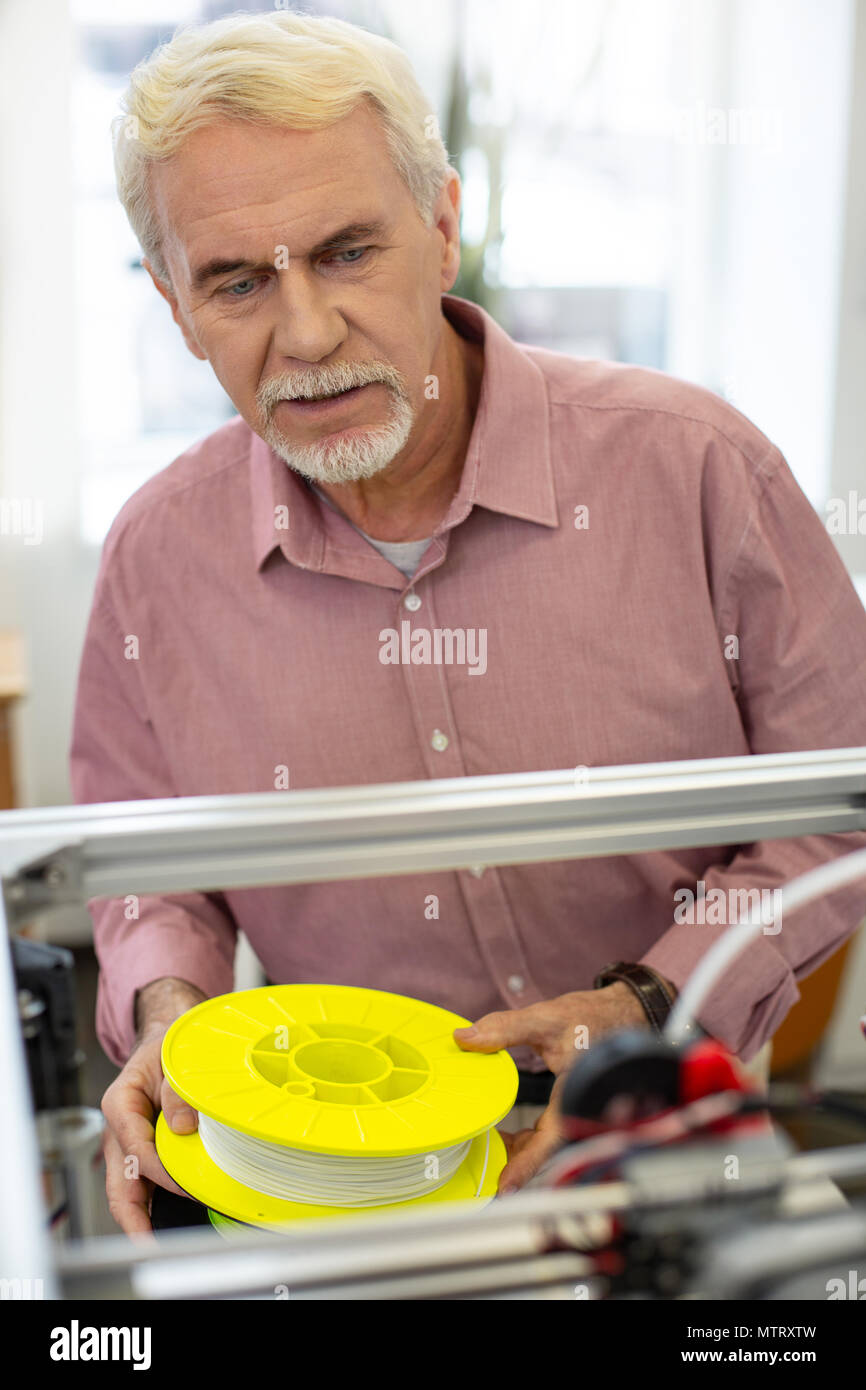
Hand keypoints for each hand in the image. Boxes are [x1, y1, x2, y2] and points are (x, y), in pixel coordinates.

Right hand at [101, 982, 203, 1236]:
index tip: (185, 1186)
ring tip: (160, 1242)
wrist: (168, 1034)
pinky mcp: (142, 1150)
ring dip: (142, 1217)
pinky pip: (143, 1182)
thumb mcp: (173, 1057)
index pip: (136, 1150)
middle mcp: (120, 1130)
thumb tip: (184, 1127)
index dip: (161, 1172)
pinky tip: (173, 1216)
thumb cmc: (168, 1044)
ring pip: (127, 1189)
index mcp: (120, 1104)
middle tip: (151, 1244)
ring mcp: (129, 1144)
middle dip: (133, 1219)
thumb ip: (177, 1090)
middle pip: (118, 1183)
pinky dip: (154, 1202)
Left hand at [453, 982, 651, 1193]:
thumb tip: (465, 1037)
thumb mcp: (545, 1019)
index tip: (505, 1187)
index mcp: (574, 1092)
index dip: (527, 1165)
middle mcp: (577, 1109)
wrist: (618, 1014)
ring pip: (545, 1144)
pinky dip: (526, 1140)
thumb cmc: (592, 1017)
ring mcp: (574, 1111)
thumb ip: (505, 1027)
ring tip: (487, 1154)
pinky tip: (505, 1135)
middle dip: (515, 1165)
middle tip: (483, 1176)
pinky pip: (547, 1134)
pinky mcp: (569, 1108)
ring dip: (518, 1152)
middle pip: (544, 1149)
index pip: (550, 1139)